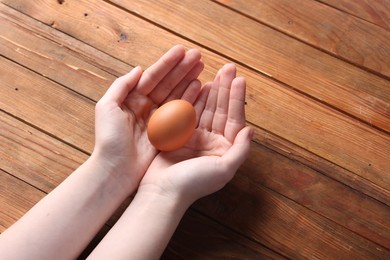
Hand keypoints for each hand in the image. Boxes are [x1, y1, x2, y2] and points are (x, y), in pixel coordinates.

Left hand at [92, 45, 203, 190]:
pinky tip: (200, 88)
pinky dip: (190, 99)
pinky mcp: (167, 132)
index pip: (153, 76)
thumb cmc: (109, 139)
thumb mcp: (107, 107)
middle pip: (167, 82)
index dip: (167, 63)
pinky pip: (181, 112)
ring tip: (202, 67)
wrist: (115, 169)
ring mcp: (158, 119)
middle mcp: (146, 106)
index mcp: (132, 98)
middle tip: (198, 55)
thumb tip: (139, 68)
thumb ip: (122, 85)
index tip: (182, 50)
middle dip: (182, 68)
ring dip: (189, 80)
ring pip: (176, 94)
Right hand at [138, 63, 252, 205]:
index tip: (239, 79)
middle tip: (229, 67)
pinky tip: (199, 85)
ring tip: (217, 72)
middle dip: (225, 89)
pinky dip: (194, 99)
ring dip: (212, 91)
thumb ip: (240, 150)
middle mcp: (213, 142)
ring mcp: (196, 137)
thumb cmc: (193, 183)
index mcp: (225, 149)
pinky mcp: (179, 135)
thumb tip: (251, 130)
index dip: (237, 99)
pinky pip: (189, 113)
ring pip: (207, 109)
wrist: (162, 191)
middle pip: (221, 110)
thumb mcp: (223, 170)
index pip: (234, 119)